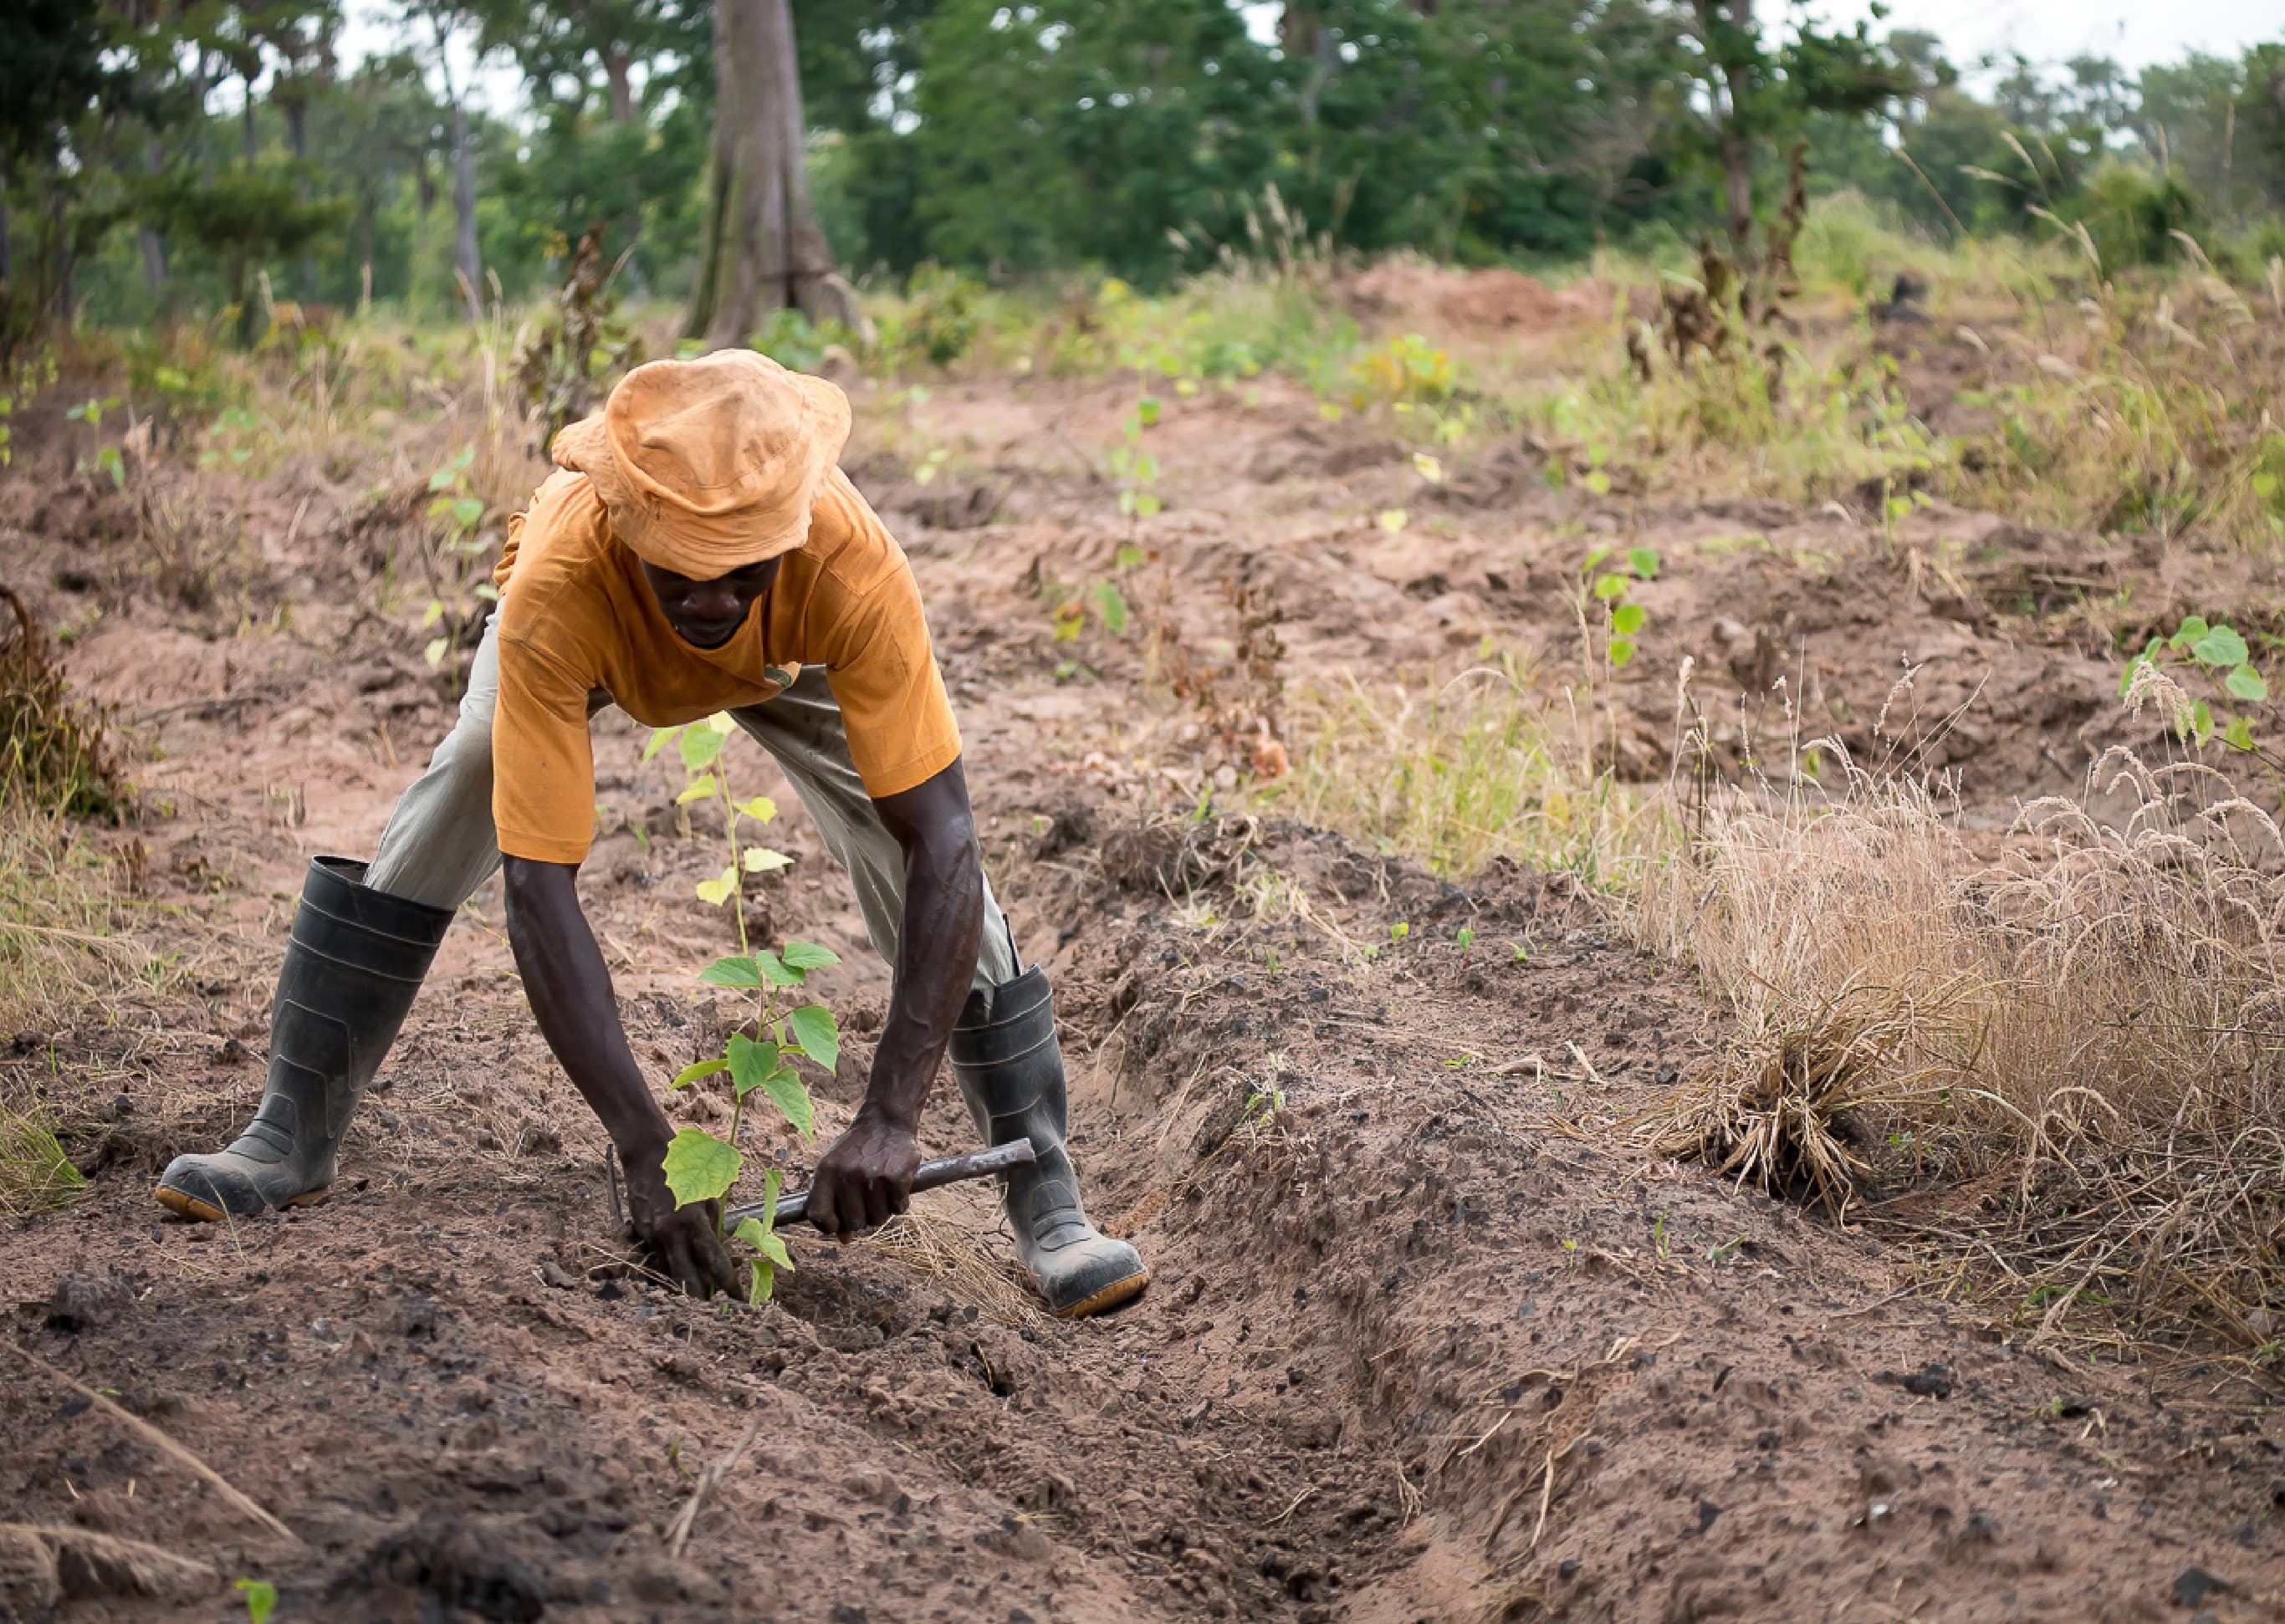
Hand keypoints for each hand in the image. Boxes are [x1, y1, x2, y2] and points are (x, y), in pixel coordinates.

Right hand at [622, 1141, 738, 1297]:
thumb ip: (713, 1224)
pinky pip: (657, 1256)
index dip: (727, 1282)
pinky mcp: (640, 1234)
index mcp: (692, 1222)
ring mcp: (651, 1236)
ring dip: (684, 1283)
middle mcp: (670, 1234)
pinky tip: (680, 1266)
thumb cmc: (686, 1168)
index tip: (737, 1296)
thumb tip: (720, 1248)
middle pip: (686, 1279)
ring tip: (699, 1292)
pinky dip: (670, 1263)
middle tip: (715, 1307)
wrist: (647, 1154)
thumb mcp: (708, 1194)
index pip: (713, 1262)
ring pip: (669, 1271)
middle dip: (701, 1297)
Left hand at [805, 1109, 921, 1239]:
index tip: (838, 1224)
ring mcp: (872, 1177)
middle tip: (867, 1199)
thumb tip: (844, 1239)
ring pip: (878, 1219)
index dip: (829, 1226)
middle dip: (863, 1217)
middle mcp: (847, 1175)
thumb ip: (834, 1201)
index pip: (818, 1214)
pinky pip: (898, 1208)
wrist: (886, 1120)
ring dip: (883, 1209)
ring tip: (882, 1189)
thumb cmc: (858, 1149)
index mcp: (826, 1171)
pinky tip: (897, 1185)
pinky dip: (900, 1202)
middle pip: (854, 1222)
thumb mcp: (837, 1168)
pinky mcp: (896, 1177)